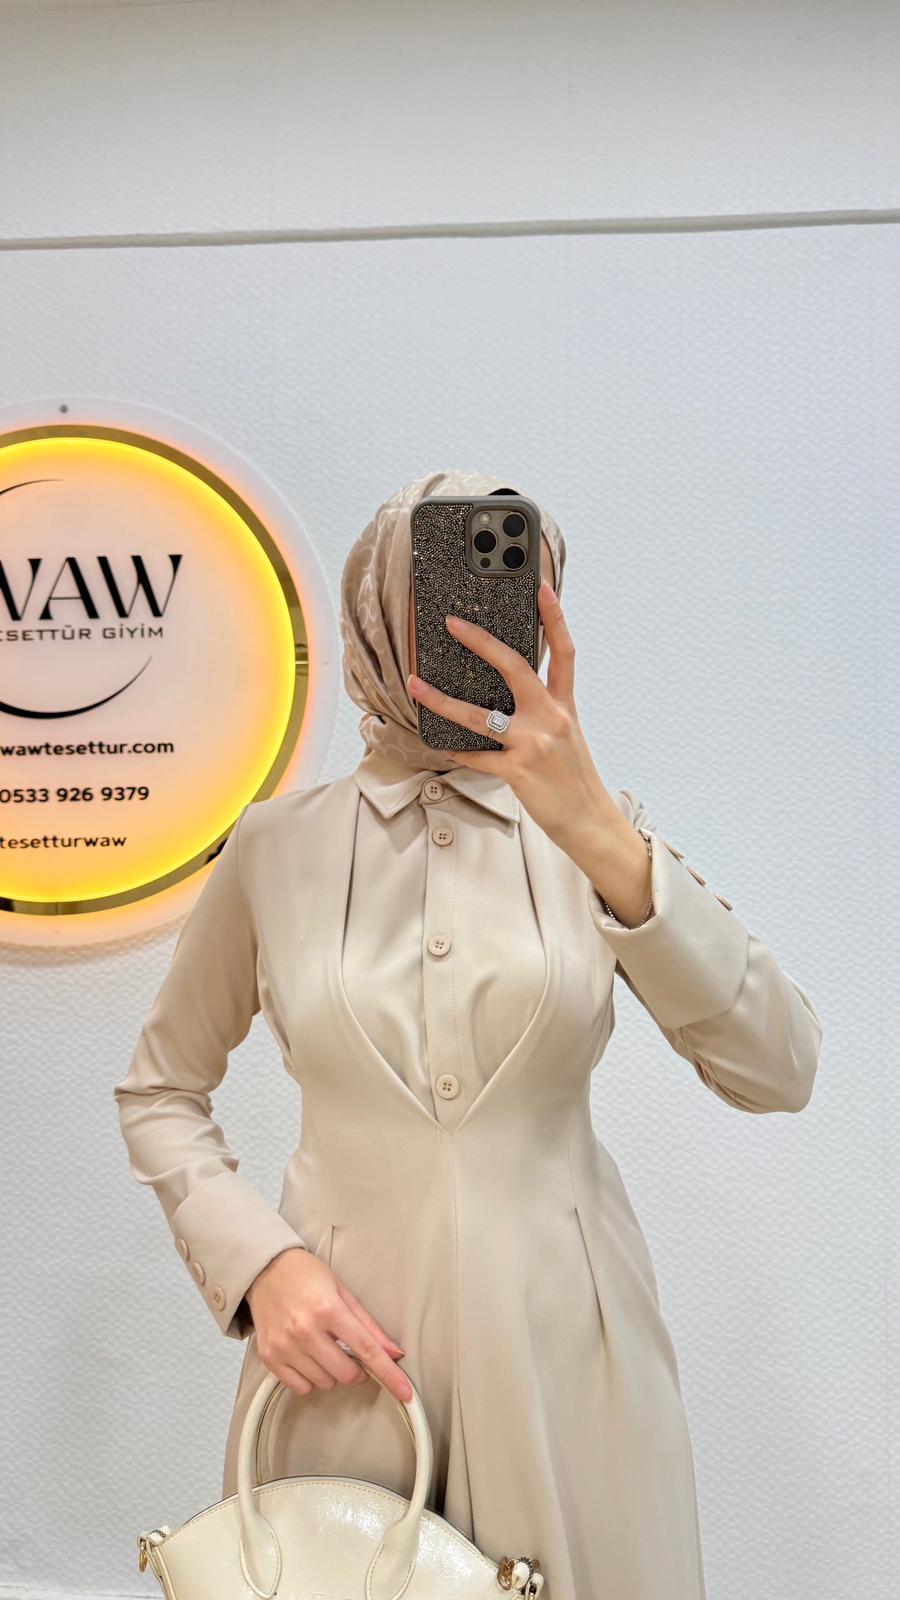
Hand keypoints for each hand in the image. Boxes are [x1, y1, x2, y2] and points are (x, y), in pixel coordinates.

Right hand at [246, 1247, 412, 1402]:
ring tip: (324, 1348)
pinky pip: (300, 1387)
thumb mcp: (343, 1291)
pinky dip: (310, 1379)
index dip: (389, 1374)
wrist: (265, 1270)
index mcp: (328, 1308)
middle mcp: (305, 1329)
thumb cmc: (306, 1276)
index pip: (366, 1349)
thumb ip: (369, 1325)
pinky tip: (309, 1358)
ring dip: (332, 1373)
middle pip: (345, 1373)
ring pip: (324, 1383)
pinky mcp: (270, 1357)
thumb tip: (394, 1352)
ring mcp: (285, 1346)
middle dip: (357, 1371)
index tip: (404, 1392)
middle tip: (352, 1354)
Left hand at [406, 580, 619, 851]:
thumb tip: (508, 692)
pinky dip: (456, 750)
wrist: (589, 821)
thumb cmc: (573, 778)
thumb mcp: (566, 735)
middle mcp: (551, 718)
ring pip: (479, 715)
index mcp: (565, 706)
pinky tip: (439, 744)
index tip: (539, 587)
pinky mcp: (517, 771)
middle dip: (481, 641)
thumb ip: (543, 711)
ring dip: (441, 700)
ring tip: (415, 685)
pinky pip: (476, 756)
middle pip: (514, 667)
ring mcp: (533, 744)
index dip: (553, 617)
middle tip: (453, 623)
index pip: (563, 652)